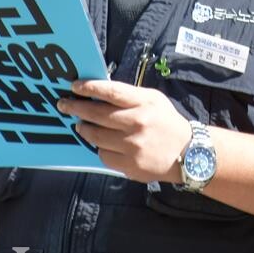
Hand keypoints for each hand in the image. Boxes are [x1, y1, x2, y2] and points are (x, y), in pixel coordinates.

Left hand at [57, 80, 191, 182]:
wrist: (189, 153)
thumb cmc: (166, 122)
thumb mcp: (152, 100)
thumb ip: (128, 95)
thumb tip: (98, 91)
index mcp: (143, 103)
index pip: (110, 92)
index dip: (89, 88)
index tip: (74, 86)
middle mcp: (137, 124)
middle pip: (97, 115)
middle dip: (76, 108)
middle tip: (64, 105)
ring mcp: (133, 147)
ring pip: (96, 136)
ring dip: (83, 129)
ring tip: (80, 124)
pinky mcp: (131, 166)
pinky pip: (103, 155)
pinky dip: (98, 148)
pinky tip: (99, 143)